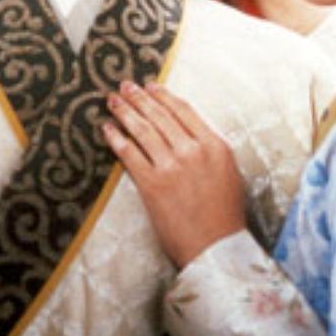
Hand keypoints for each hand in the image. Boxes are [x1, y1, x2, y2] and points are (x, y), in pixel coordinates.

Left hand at [103, 81, 245, 268]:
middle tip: (125, 87)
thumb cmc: (225, 215)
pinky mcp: (152, 185)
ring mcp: (171, 167)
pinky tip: (108, 129)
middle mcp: (193, 150)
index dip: (164, 96)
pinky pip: (130, 154)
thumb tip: (189, 133)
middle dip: (139, 98)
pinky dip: (116, 139)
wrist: (216, 248)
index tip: (151, 87)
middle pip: (160, 115)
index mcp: (214, 145)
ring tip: (113, 101)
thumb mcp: (228, 172)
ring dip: (125, 112)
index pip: (184, 110)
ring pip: (143, 130)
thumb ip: (210, 149)